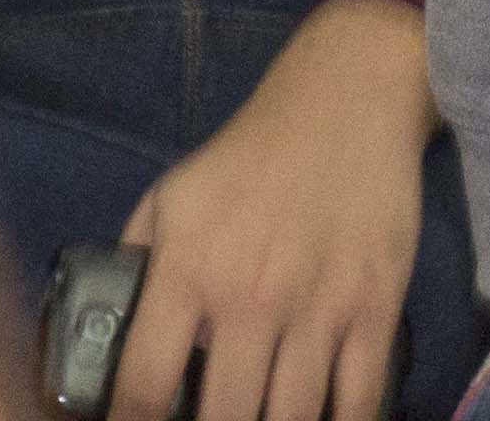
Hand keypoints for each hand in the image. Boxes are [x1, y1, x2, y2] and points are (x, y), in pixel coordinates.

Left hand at [116, 0, 436, 420]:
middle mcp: (250, 299)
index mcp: (188, 271)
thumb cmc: (248, 154)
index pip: (145, 387)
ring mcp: (318, 308)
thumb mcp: (171, 197)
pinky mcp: (376, 307)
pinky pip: (359, 400)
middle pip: (225, 418)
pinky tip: (323, 419)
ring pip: (291, 419)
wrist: (344, 100)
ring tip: (260, 417)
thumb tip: (113, 333)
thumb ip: (138, 266)